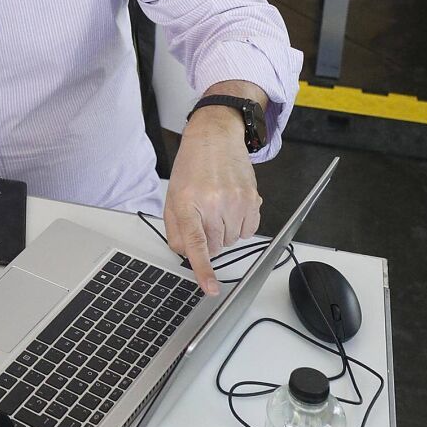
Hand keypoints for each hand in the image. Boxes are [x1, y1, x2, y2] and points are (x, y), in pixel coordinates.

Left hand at [164, 101, 262, 294]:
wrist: (215, 137)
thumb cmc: (192, 166)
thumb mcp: (173, 196)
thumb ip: (176, 228)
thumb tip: (183, 254)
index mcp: (188, 202)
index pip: (196, 243)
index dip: (203, 269)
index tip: (211, 289)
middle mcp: (213, 202)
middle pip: (215, 246)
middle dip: (208, 238)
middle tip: (204, 216)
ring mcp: (236, 201)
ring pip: (232, 240)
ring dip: (224, 232)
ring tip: (217, 206)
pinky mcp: (253, 199)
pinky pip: (248, 231)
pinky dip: (240, 226)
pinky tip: (232, 207)